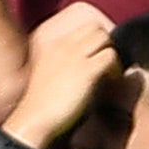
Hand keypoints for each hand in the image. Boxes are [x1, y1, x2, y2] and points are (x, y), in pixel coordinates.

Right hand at [2, 2, 118, 148]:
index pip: (82, 29)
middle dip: (104, 44)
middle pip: (96, 29)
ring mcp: (75, 56)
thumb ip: (60, 63)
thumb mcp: (44, 74)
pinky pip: (111, 56)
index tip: (94, 59)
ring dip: (112, 54)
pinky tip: (110, 82)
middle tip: (106, 64)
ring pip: (106, 38)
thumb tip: (82, 62)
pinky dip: (115, 68)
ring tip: (109, 73)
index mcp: (50, 46)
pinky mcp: (87, 70)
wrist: (33, 120)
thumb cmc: (38, 105)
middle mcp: (62, 45)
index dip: (93, 42)